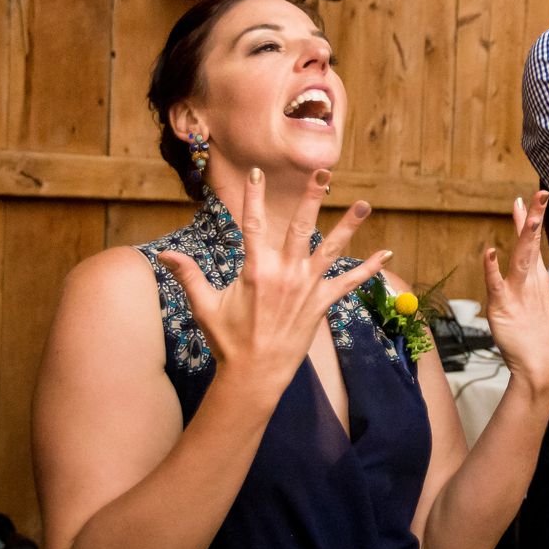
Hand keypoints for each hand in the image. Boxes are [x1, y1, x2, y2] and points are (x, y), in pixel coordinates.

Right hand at [160, 164, 381, 412]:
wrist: (254, 376)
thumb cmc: (228, 340)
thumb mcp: (204, 306)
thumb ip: (188, 275)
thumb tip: (162, 254)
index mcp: (255, 270)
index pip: (253, 224)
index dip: (253, 197)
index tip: (256, 173)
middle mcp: (284, 273)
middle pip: (300, 227)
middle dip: (312, 197)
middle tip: (323, 172)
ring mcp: (306, 288)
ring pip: (330, 250)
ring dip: (349, 227)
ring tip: (365, 205)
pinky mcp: (321, 305)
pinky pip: (347, 283)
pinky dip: (368, 270)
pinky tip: (386, 254)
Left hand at [479, 192, 548, 401]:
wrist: (542, 366)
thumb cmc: (547, 337)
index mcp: (539, 278)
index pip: (535, 241)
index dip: (534, 217)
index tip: (536, 195)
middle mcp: (530, 281)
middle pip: (531, 243)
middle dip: (534, 217)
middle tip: (538, 194)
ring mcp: (517, 292)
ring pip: (520, 258)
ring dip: (524, 236)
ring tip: (526, 214)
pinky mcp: (503, 306)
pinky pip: (495, 284)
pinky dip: (492, 269)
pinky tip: (489, 252)